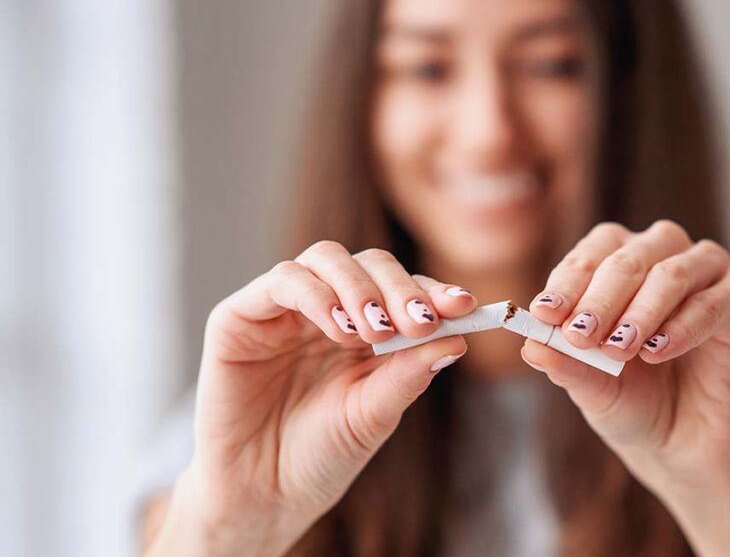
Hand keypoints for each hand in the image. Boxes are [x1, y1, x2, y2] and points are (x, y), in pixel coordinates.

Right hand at [152, 242, 473, 555]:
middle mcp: (329, 308)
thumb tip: (459, 338)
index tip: (463, 305)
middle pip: (370, 263)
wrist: (262, 496)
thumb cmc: (321, 456)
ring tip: (377, 331)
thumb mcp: (374, 414)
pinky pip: (283, 280)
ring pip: (327, 258)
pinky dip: (317, 296)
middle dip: (400, 287)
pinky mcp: (242, 316)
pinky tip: (339, 329)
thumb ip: (409, 374)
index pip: (405, 289)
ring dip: (360, 287)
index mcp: (367, 328)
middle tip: (418, 322)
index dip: (434, 291)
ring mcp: (285, 309)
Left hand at [522, 221, 729, 488]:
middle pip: (630, 257)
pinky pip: (719, 299)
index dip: (567, 281)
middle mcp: (665, 257)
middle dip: (600, 298)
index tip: (544, 314)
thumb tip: (529, 347)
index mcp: (620, 263)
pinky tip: (659, 352)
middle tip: (579, 335)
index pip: (593, 253)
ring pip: (674, 272)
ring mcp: (708, 275)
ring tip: (619, 349)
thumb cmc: (632, 402)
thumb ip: (565, 365)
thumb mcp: (591, 389)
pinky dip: (686, 324)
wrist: (681, 444)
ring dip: (642, 310)